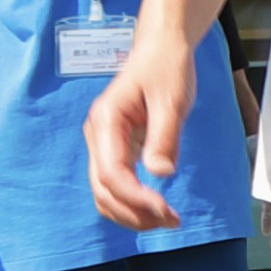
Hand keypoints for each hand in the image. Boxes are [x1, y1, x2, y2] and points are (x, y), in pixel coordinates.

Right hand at [84, 51, 191, 231]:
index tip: (165, 209)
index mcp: (106, 120)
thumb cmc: (167, 67)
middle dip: (134, 212)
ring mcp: (104, 143)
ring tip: (167, 220)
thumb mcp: (172, 100)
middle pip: (103, 189)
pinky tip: (156, 209)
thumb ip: (164, 137)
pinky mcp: (115, 148)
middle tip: (171, 221)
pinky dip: (132, 202)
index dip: (135, 197)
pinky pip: (116, 184)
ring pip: (106, 192)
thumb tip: (160, 173)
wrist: (161, 49)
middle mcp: (98, 135)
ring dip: (132, 213)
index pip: (112, 173)